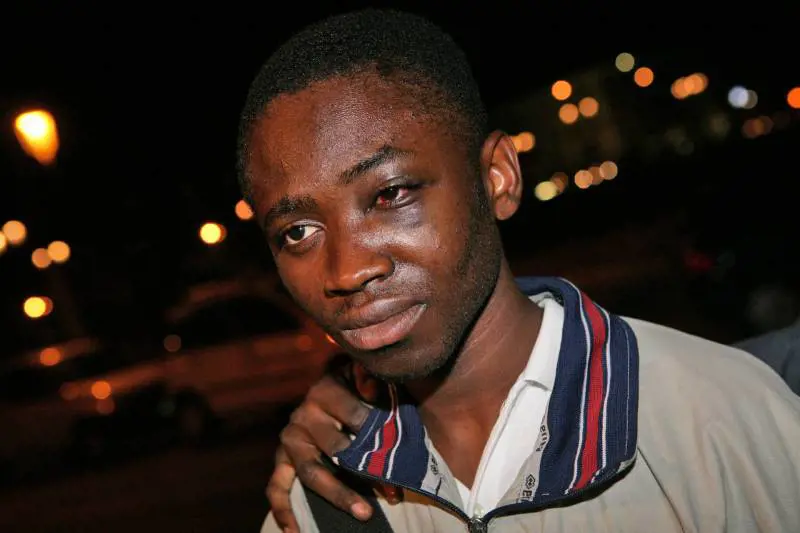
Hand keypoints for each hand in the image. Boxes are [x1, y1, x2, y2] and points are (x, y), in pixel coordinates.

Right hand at [267, 360, 400, 532]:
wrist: (336, 392)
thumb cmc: (360, 389)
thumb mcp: (369, 378)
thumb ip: (373, 381)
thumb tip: (372, 388)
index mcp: (326, 390)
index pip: (353, 414)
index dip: (375, 430)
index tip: (395, 447)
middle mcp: (303, 414)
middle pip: (335, 447)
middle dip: (365, 469)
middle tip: (391, 489)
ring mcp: (290, 439)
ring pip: (310, 472)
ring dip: (338, 494)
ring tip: (364, 513)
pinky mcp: (282, 461)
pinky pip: (277, 487)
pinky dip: (283, 510)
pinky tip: (295, 531)